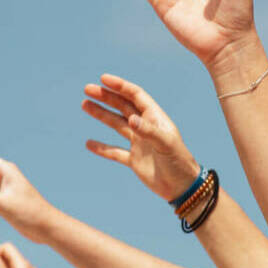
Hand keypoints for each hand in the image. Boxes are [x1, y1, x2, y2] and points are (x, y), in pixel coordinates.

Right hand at [80, 75, 200, 200]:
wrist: (183, 188)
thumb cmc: (179, 163)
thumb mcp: (166, 144)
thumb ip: (148, 131)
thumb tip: (131, 118)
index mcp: (156, 119)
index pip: (136, 96)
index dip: (120, 86)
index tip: (103, 79)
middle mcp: (146, 128)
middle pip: (123, 107)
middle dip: (106, 97)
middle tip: (87, 89)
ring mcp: (139, 143)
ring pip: (117, 125)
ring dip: (101, 114)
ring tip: (85, 104)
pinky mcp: (135, 160)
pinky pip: (115, 152)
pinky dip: (102, 148)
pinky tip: (89, 144)